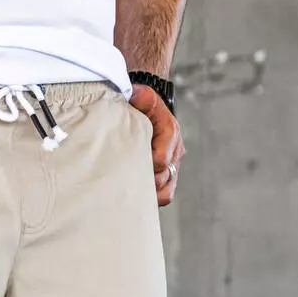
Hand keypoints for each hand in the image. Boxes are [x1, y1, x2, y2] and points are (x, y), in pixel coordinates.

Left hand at [129, 83, 184, 206]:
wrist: (147, 110)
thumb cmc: (141, 104)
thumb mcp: (141, 96)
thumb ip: (141, 97)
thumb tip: (134, 96)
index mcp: (169, 132)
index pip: (162, 159)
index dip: (147, 167)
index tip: (129, 168)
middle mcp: (174, 151)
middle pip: (163, 178)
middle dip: (145, 182)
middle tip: (123, 186)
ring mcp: (171, 166)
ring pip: (166, 190)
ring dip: (150, 195)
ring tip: (129, 196)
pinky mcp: (166, 177)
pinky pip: (164, 195)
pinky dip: (152, 200)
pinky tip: (134, 201)